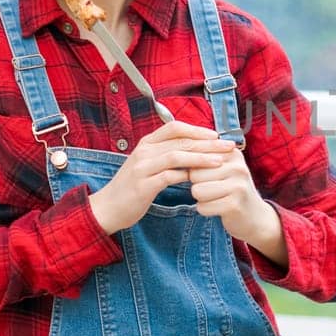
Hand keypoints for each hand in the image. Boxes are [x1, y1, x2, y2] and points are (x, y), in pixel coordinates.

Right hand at [88, 120, 235, 233]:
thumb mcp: (148, 165)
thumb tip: (193, 150)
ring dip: (201, 158)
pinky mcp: (143, 186)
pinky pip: (168, 177)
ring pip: (176, 156)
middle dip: (207, 143)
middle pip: (181, 141)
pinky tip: (199, 179)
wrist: (107, 208)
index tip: (216, 136)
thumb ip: (166, 155)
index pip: (174, 127)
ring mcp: (142, 167)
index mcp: (146, 143)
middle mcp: (144, 151)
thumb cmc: (131, 187)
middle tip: (229, 146)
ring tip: (220, 160)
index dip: (197, 130)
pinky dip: (185, 176)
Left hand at [186, 143, 287, 264]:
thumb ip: (204, 158)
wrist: (255, 217)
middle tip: (215, 190)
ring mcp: (238, 186)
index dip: (193, 169)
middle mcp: (237, 166)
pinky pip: (203, 207)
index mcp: (232, 153)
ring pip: (197, 191)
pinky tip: (219, 209)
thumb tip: (176, 153)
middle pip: (194, 174)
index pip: (196, 155)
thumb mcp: (223, 168)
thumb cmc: (231, 189)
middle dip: (197, 185)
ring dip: (201, 199)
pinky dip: (206, 210)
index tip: (205, 176)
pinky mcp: (234, 205)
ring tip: (216, 198)